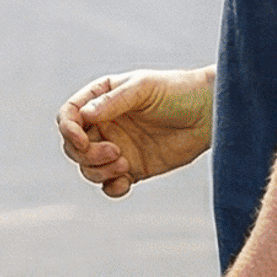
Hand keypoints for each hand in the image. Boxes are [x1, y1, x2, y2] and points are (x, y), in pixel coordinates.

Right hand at [57, 68, 213, 196]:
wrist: (209, 113)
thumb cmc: (177, 91)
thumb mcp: (143, 88)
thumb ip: (113, 101)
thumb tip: (84, 116)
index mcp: (101, 98)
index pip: (69, 115)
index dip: (68, 129)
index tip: (81, 140)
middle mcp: (105, 124)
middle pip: (73, 146)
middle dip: (86, 154)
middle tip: (114, 152)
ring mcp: (117, 147)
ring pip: (88, 168)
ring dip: (99, 171)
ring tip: (124, 165)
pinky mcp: (133, 168)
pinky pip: (110, 185)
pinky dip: (111, 188)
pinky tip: (126, 181)